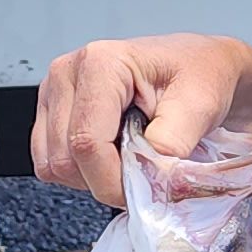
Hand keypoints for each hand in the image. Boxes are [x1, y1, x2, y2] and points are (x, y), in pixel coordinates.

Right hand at [30, 33, 251, 204]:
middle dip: (105, 180)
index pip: (87, 142)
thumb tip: (151, 174)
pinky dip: (82, 171)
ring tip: (128, 155)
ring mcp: (55, 93)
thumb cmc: (200, 75)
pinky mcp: (52, 112)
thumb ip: (174, 139)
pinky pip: (51, 163)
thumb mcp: (201, 103)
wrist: (198, 68)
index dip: (113, 179)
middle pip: (65, 159)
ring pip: (54, 166)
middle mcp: (68, 73)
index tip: (145, 188)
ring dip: (92, 176)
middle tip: (143, 171)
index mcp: (100, 63)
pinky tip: (112, 152)